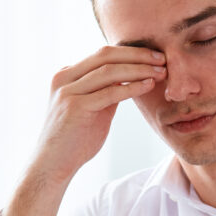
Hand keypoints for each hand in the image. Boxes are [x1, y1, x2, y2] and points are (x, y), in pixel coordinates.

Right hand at [34, 46, 166, 184]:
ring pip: (109, 71)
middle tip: (162, 59)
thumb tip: (130, 79)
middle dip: (137, 55)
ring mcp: (68, 91)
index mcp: (67, 74)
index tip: (154, 56)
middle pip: (106, 55)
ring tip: (160, 72)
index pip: (103, 54)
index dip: (131, 52)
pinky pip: (110, 92)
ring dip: (139, 69)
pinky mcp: (75, 107)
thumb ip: (106, 92)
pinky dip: (132, 87)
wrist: (54, 164)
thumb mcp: (93, 108)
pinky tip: (148, 85)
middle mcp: (64, 78)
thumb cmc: (75, 139)